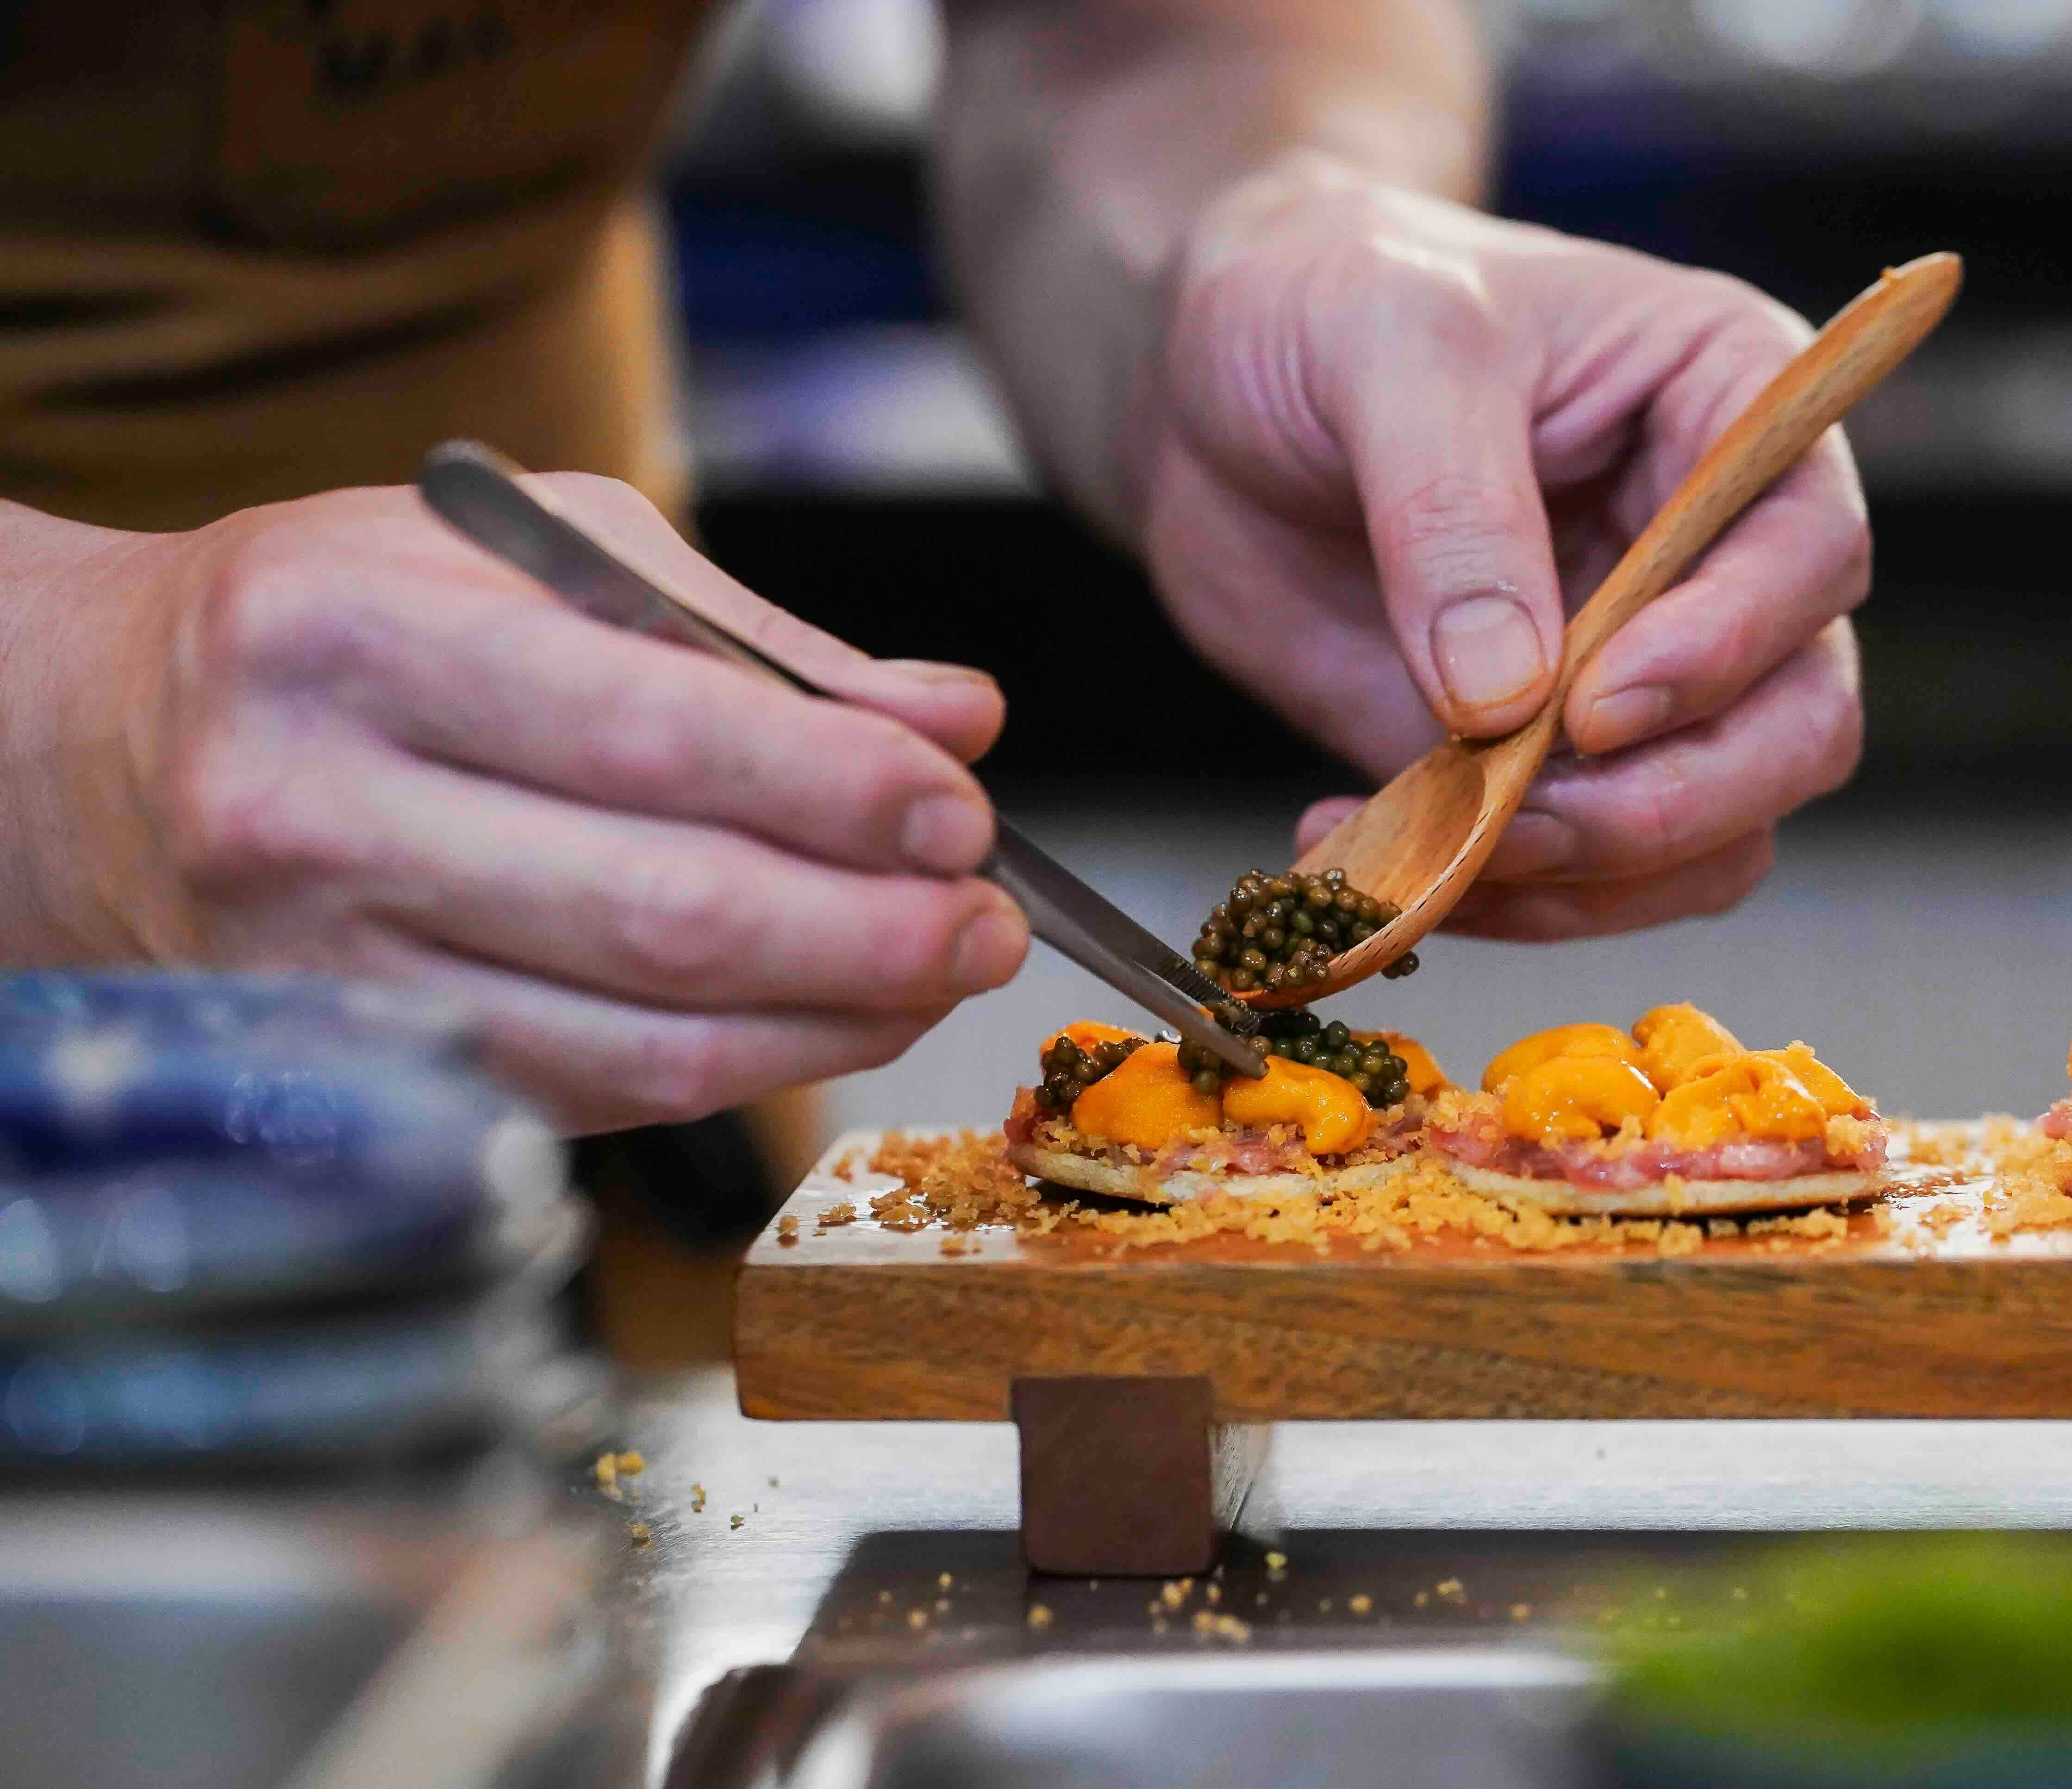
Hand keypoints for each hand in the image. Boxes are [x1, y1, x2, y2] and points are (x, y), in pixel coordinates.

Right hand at [0, 480, 1026, 1132]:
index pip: (654, 732)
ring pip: (642, 1038)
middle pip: (663, 911)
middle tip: (988, 920)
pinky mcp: (364, 1067)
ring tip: (940, 973)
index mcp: (358, 632)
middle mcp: (316, 806)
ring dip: (832, 1020)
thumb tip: (953, 719)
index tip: (963, 810)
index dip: (838, 789)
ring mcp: (325, 964)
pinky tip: (829, 1016)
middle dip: (868, 929)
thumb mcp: (528, 553)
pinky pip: (596, 1095)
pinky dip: (742, 1067)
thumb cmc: (340, 621)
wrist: (90, 748)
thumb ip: (752, 640)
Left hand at [1133, 157, 1867, 938]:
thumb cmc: (1323, 301)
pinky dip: (1498, 899)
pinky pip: (1587, 877)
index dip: (1727, 647)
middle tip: (1521, 820)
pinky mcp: (1547, 760)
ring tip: (1433, 858)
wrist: (1209, 379)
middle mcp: (1719, 555)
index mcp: (1730, 405)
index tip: (1594, 705)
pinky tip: (1373, 863)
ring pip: (1712, 835)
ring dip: (1588, 881)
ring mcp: (1640, 672)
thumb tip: (1506, 696)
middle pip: (1798, 725)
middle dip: (1669, 802)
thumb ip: (1452, 511)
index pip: (1811, 552)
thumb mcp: (1387, 345)